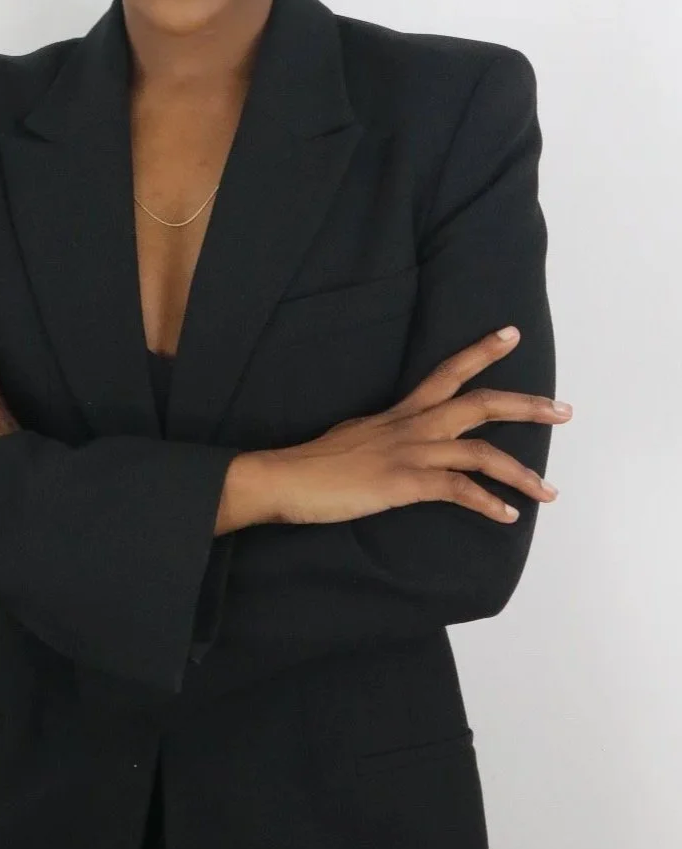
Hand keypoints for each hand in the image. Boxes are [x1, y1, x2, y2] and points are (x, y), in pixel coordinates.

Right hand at [255, 326, 571, 525]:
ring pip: (480, 452)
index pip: (447, 372)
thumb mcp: (355, 437)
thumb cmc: (314, 463)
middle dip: (527, 406)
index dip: (481, 351)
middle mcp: (412, 425)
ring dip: (521, 471)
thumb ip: (384, 437)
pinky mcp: (404, 483)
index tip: (511, 334)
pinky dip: (488, 503)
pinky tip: (508, 515)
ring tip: (549, 491)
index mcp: (400, 412)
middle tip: (564, 410)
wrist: (285, 477)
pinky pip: (459, 490)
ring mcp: (410, 452)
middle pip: (481, 404)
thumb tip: (399, 445)